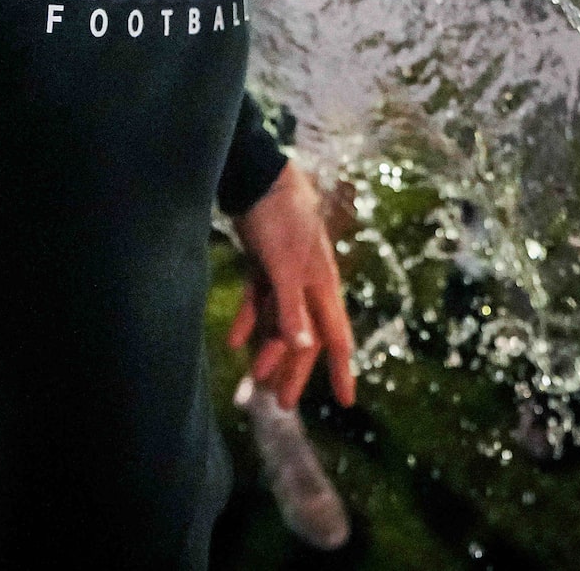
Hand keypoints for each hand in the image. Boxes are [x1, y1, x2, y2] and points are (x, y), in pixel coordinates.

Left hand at [228, 161, 356, 410]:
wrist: (256, 175)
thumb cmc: (277, 219)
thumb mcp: (284, 267)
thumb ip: (291, 308)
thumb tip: (305, 349)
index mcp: (322, 285)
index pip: (336, 337)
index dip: (341, 371)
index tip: (346, 402)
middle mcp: (308, 283)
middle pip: (305, 336)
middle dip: (295, 371)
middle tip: (282, 405)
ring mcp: (286, 273)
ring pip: (280, 322)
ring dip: (269, 350)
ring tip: (254, 380)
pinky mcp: (264, 262)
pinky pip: (259, 300)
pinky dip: (248, 320)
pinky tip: (233, 342)